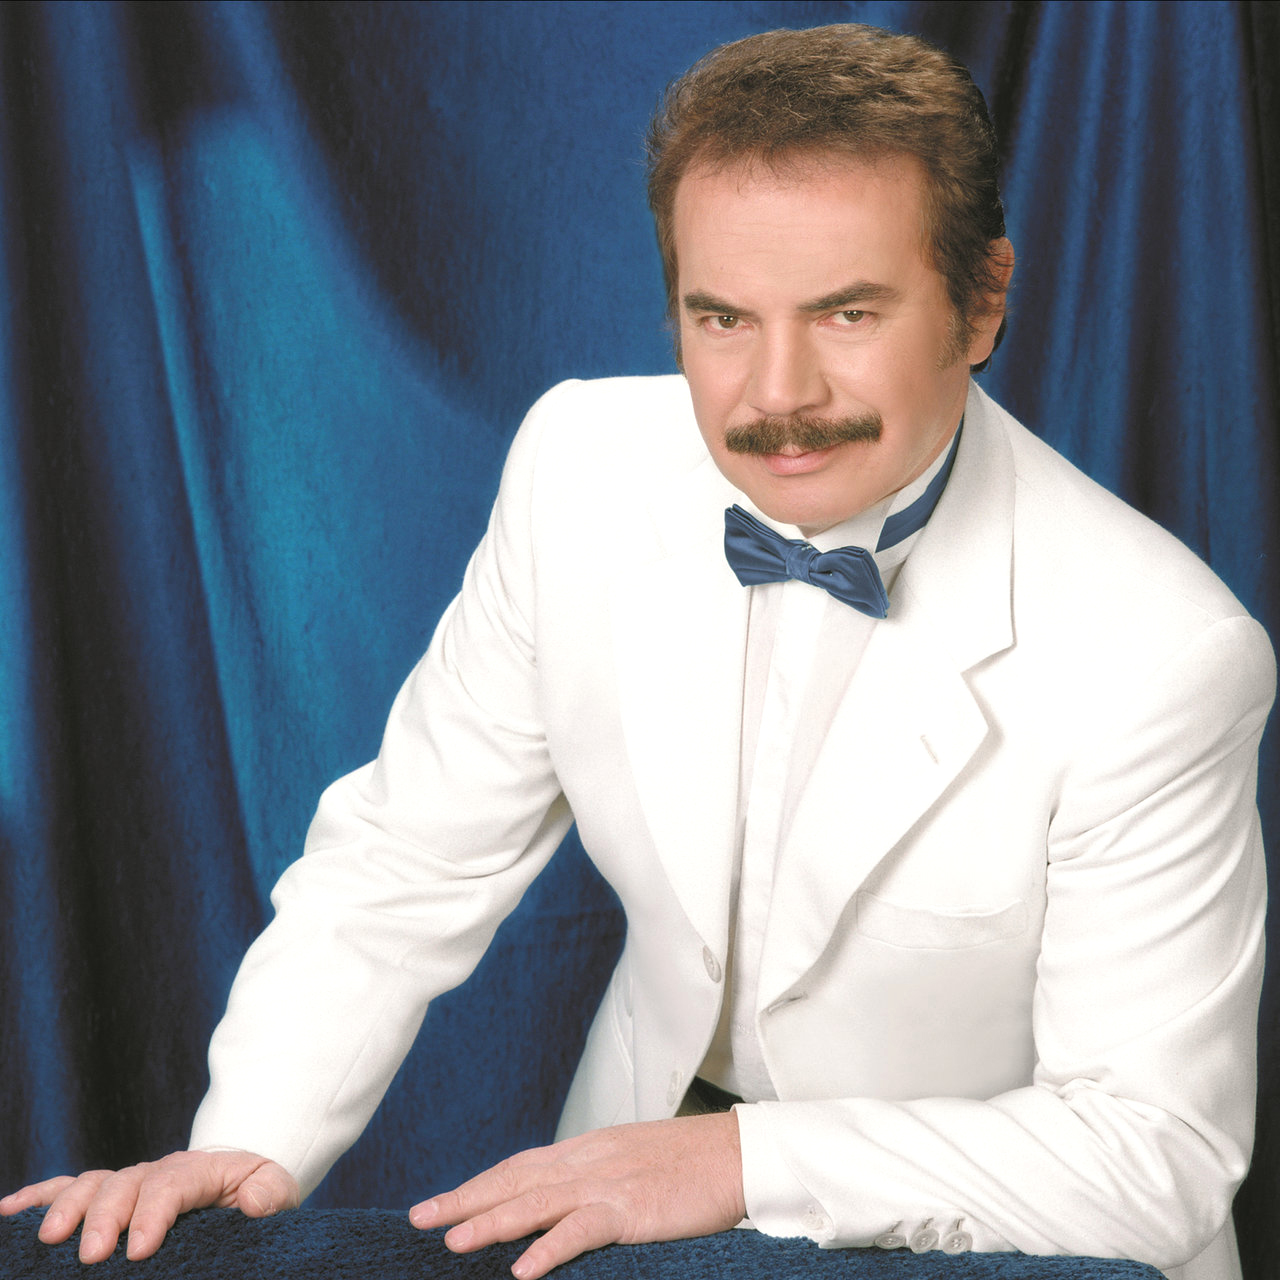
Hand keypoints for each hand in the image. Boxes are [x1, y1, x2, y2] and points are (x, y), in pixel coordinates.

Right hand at [0, 1149, 299, 1263]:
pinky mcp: (110, 1196)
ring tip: (48, 1240)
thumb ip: (268, 1194)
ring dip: (67, 1208)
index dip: (153, 1214)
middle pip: (125, 1183)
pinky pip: (69, 1188)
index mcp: (201, 1169)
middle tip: (90, 1255)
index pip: (172, 1184)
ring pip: (92, 1184)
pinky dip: (39, 1197)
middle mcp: (159, 1171)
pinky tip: (10, 1212)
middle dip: (104, 1217)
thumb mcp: (274, 1190)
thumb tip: (253, 1205)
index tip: (138, 1250)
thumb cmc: (257, 1194)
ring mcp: (131, 1182)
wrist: (243, 1184)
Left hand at [409, 1113, 745, 1278]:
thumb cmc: (688, 1162)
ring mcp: (608, 1182)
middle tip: (420, 1218)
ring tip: (452, 1242)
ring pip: (536, 1201)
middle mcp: (587, 1161)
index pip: (518, 1166)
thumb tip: (556, 1197)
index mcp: (585, 1150)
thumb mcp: (628, 1160)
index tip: (439, 1202)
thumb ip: (591, 1176)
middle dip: (465, 1199)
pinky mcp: (632, 1207)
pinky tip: (523, 1268)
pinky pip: (583, 1228)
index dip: (477, 1184)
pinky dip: (551, 1247)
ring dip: (492, 1222)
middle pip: (514, 1178)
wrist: (736, 1153)